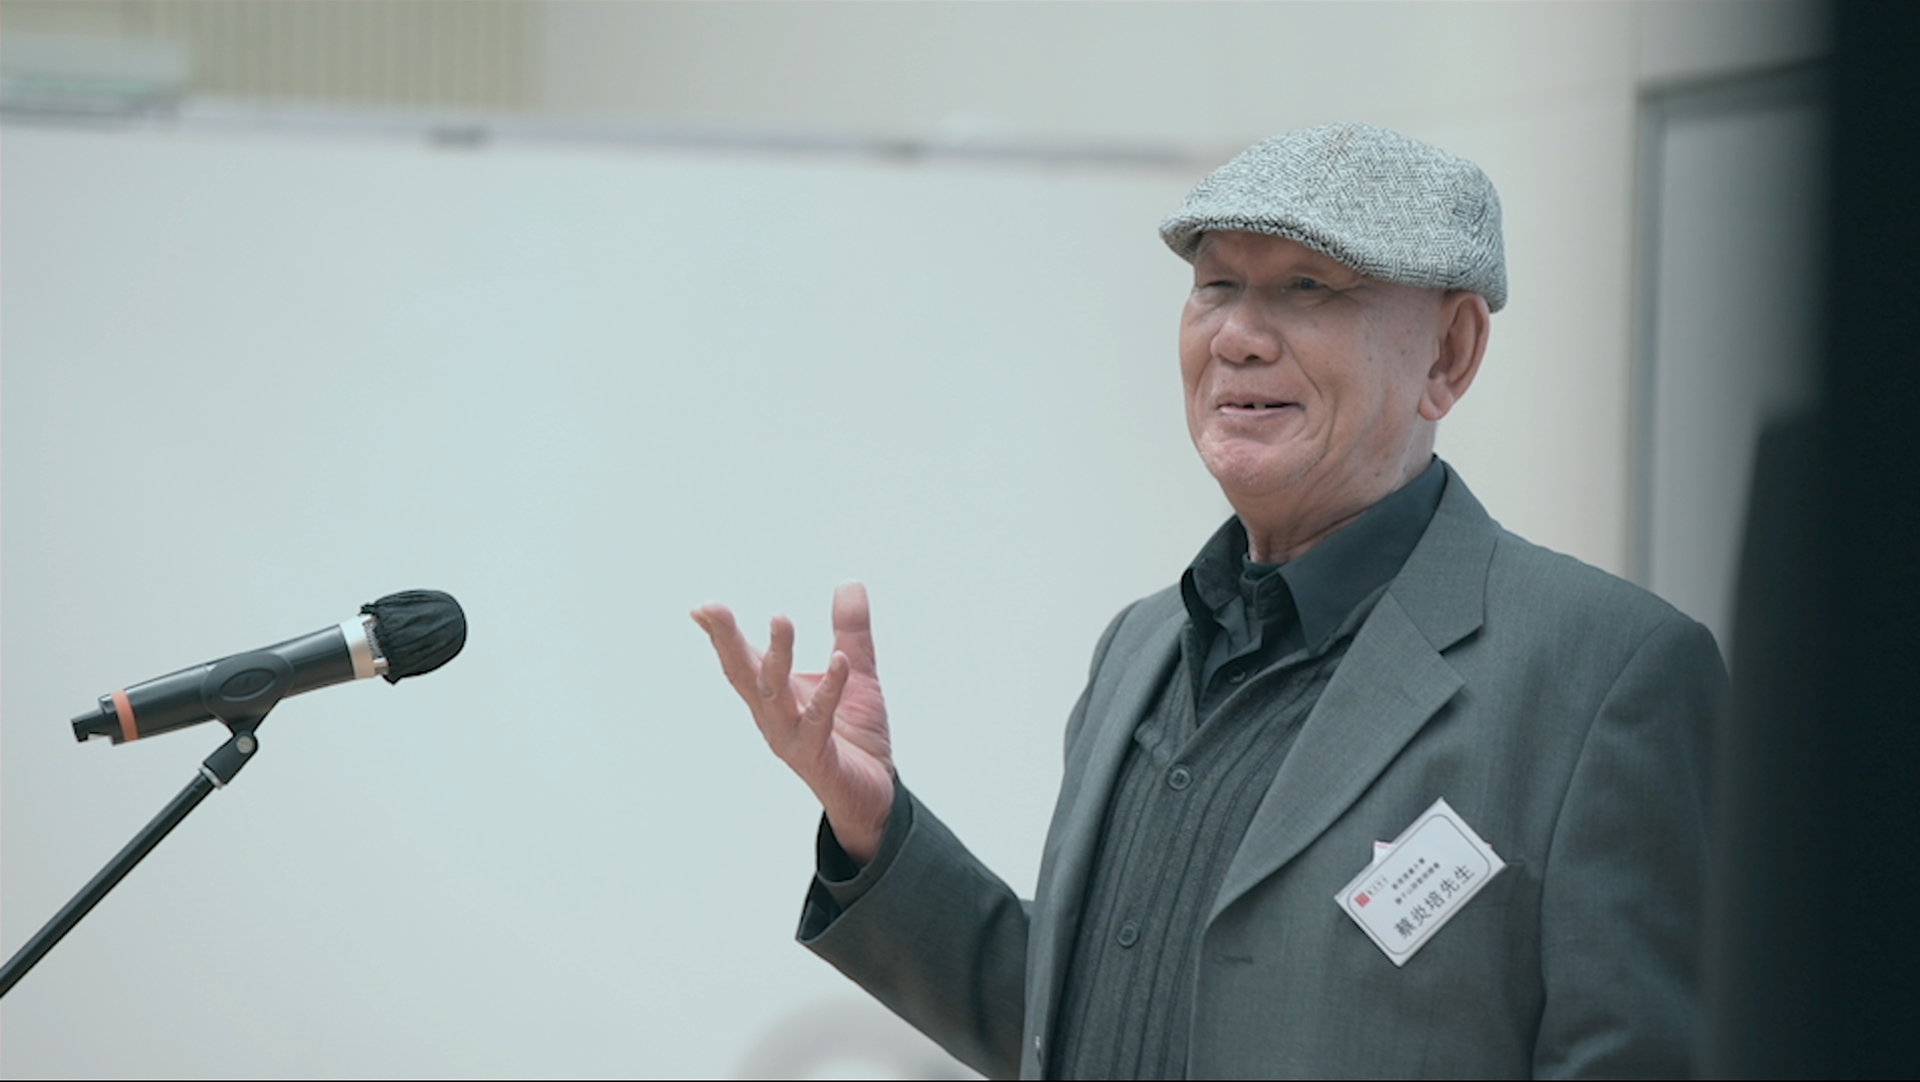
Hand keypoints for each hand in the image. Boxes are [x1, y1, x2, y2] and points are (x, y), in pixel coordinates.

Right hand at [691, 582, 894, 863]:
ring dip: (775, 657)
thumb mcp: (856, 673)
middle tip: (713, 608)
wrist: (873, 794)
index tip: (702, 607)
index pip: (741, 660)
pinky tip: (839, 662)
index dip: (721, 635)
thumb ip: (851, 631)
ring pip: (775, 695)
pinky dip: (829, 690)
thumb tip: (850, 582)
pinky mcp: (817, 757)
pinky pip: (820, 720)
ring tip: (780, 619)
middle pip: (743, 674)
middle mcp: (774, 717)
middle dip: (726, 641)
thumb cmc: (854, 735)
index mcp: (775, 696)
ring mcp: (791, 738)